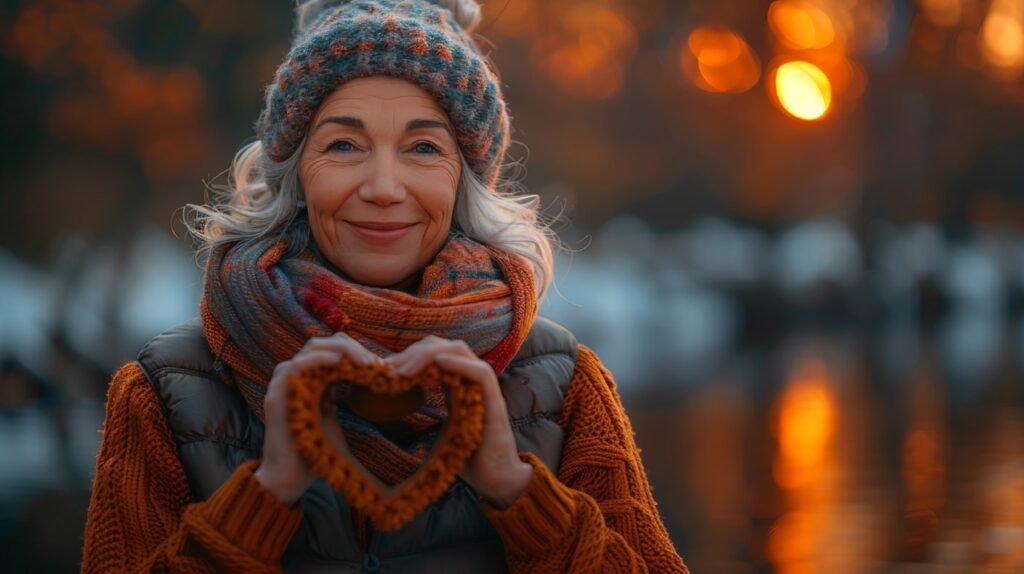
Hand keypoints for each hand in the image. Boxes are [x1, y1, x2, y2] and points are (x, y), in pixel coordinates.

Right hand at [254, 333, 377, 505]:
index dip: (353, 350)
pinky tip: (336, 362)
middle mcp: (294, 376)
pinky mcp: (276, 394)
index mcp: (308, 378)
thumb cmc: (315, 449)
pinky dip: (318, 359)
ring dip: (340, 350)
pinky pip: (297, 366)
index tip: (378, 365)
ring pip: (312, 348)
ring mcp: (283, 383)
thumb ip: (342, 395)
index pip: (330, 349)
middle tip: (372, 362)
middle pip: (322, 343)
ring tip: (362, 361)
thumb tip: (371, 380)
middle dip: (350, 347)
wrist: (290, 478)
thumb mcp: (333, 415)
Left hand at [386, 336, 532, 508]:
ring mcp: (485, 388)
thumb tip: (391, 415)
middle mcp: (472, 380)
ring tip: (405, 369)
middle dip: (414, 352)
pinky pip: (480, 372)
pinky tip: (439, 362)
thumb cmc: (469, 459)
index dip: (410, 355)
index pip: (435, 354)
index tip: (384, 370)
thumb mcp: (440, 432)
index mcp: (458, 384)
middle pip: (443, 346)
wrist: (497, 481)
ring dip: (429, 354)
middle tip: (388, 368)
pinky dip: (459, 363)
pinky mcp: (495, 401)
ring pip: (460, 351)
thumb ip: (426, 417)